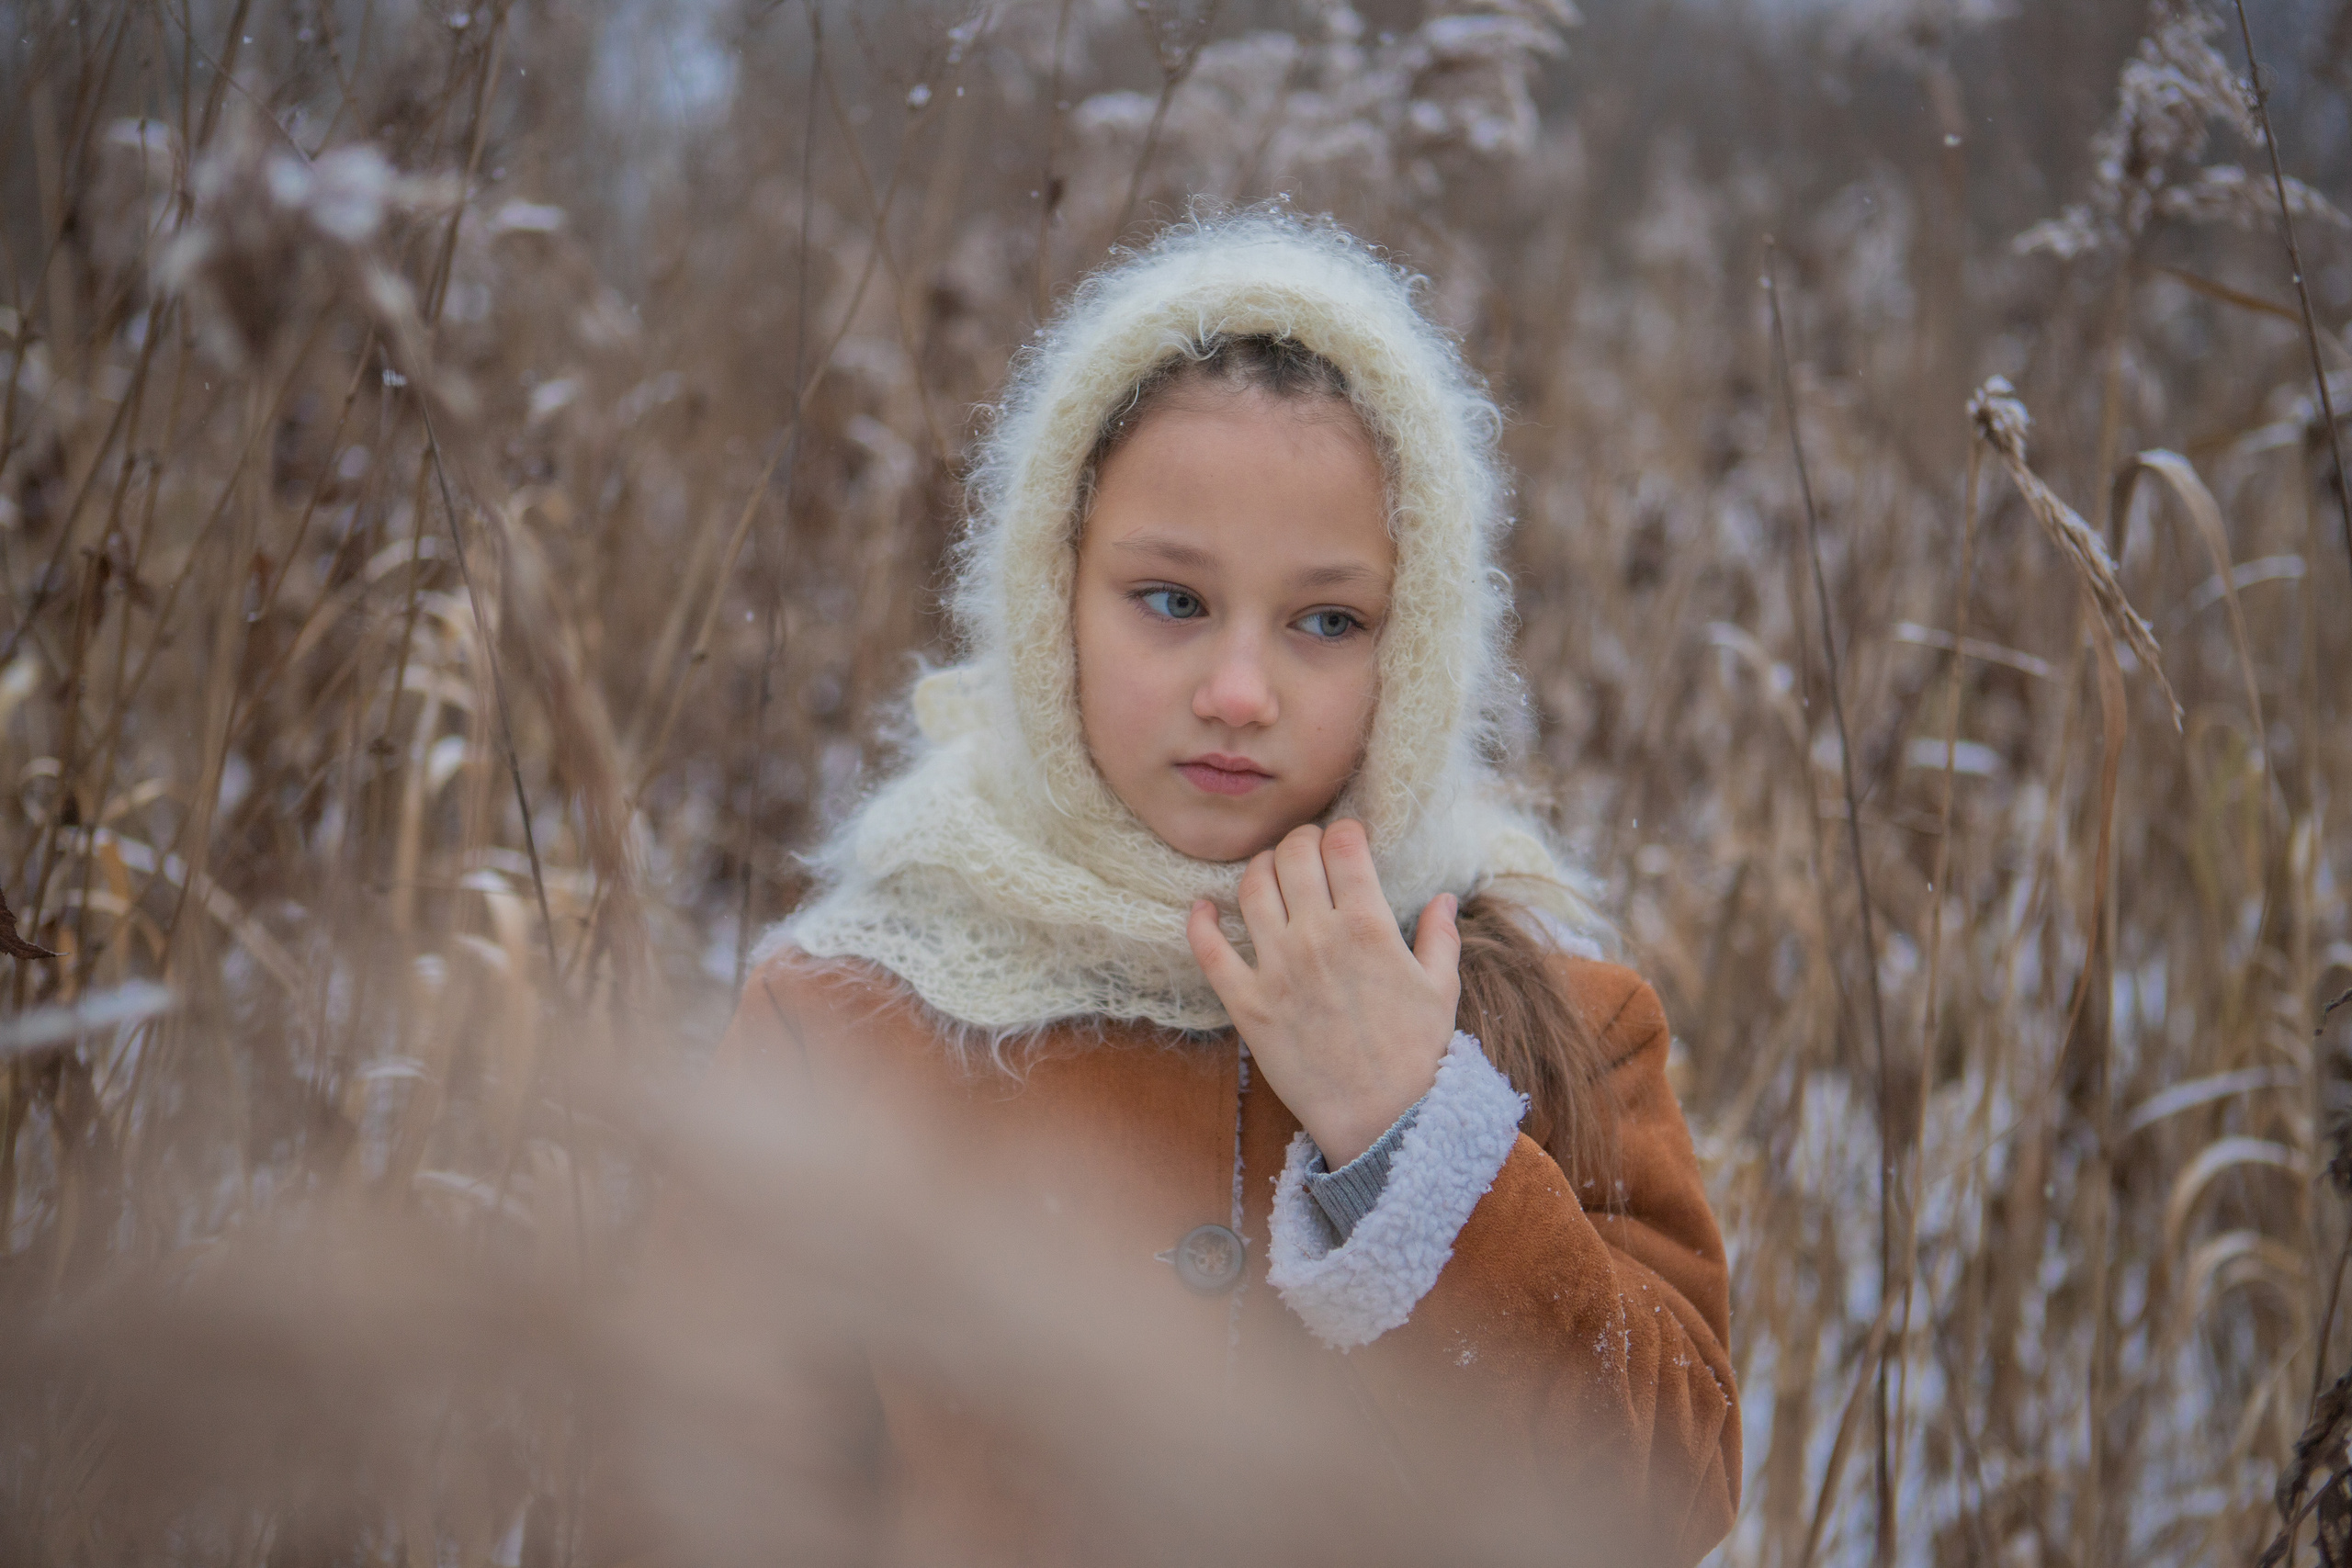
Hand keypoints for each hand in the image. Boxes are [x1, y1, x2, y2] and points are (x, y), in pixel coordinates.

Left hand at [1186, 820, 1461, 1167]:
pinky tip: (1204, 908)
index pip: (1343, 846)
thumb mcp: (1441, 989)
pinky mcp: (1247, 1003)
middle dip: (1301, 841)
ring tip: (1269, 871)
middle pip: (1294, 855)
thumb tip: (1444, 898)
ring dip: (1259, 867)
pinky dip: (1200, 921)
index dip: (1343, 832)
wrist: (1382, 1118)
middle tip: (1307, 850)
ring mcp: (1277, 969)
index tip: (1346, 839)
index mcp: (1368, 926)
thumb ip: (1440, 936)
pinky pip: (1209, 950)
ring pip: (1252, 888)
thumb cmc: (1417, 1054)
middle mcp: (1317, 937)